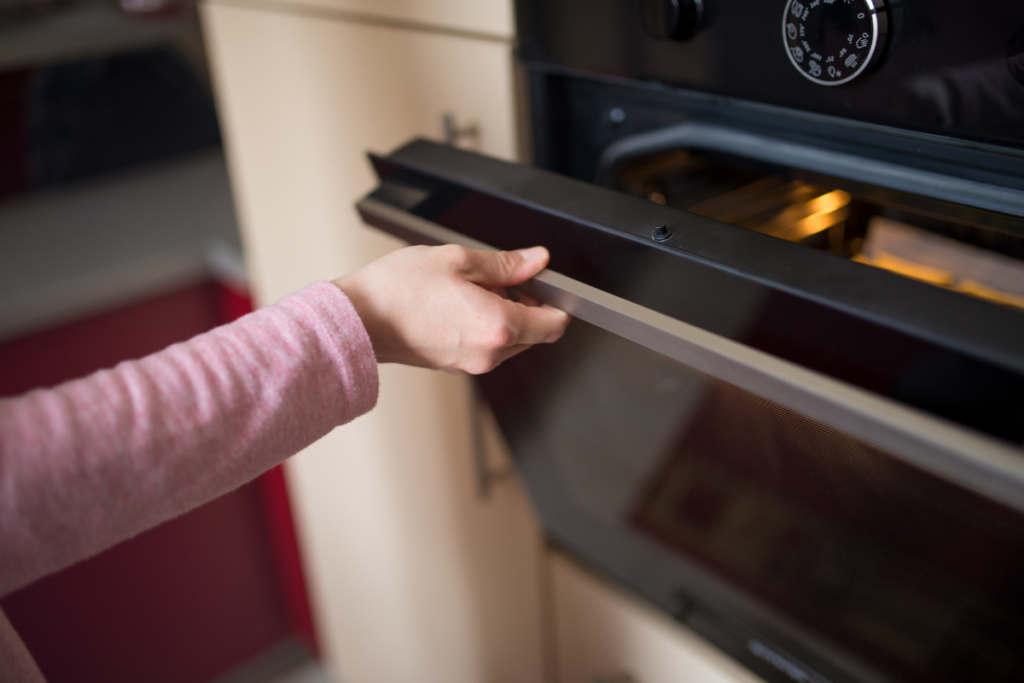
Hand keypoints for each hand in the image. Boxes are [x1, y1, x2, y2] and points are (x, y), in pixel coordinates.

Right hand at [333, 244, 570, 373]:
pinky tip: (458, 306)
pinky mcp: (455, 366)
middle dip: (527, 305)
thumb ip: (506, 264)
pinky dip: (484, 328)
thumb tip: (536, 260)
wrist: (357, 319)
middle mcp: (489, 354)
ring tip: (471, 290)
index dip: (556, 301)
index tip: (544, 284)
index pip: (555, 325)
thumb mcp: (458, 260)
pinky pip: (486, 347)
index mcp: (498, 327)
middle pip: (535, 334)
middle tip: (500, 279)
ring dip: (504, 316)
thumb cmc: (398, 290)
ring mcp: (472, 364)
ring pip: (511, 342)